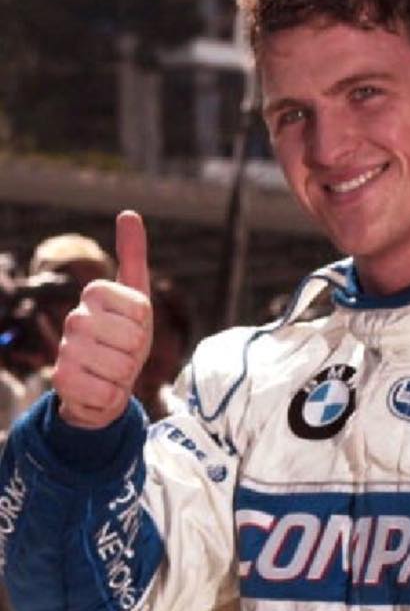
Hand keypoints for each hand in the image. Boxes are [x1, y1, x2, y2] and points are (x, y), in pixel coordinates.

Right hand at [52, 211, 152, 427]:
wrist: (101, 384)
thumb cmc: (123, 339)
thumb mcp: (136, 299)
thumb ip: (133, 257)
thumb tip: (129, 213)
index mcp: (95, 294)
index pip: (143, 309)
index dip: (146, 326)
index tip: (133, 328)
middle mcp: (75, 317)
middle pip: (134, 340)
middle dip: (137, 355)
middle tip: (123, 354)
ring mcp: (66, 348)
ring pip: (122, 368)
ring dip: (125, 377)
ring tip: (111, 372)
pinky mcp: (62, 380)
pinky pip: (109, 393)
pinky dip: (112, 397)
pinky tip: (100, 390)